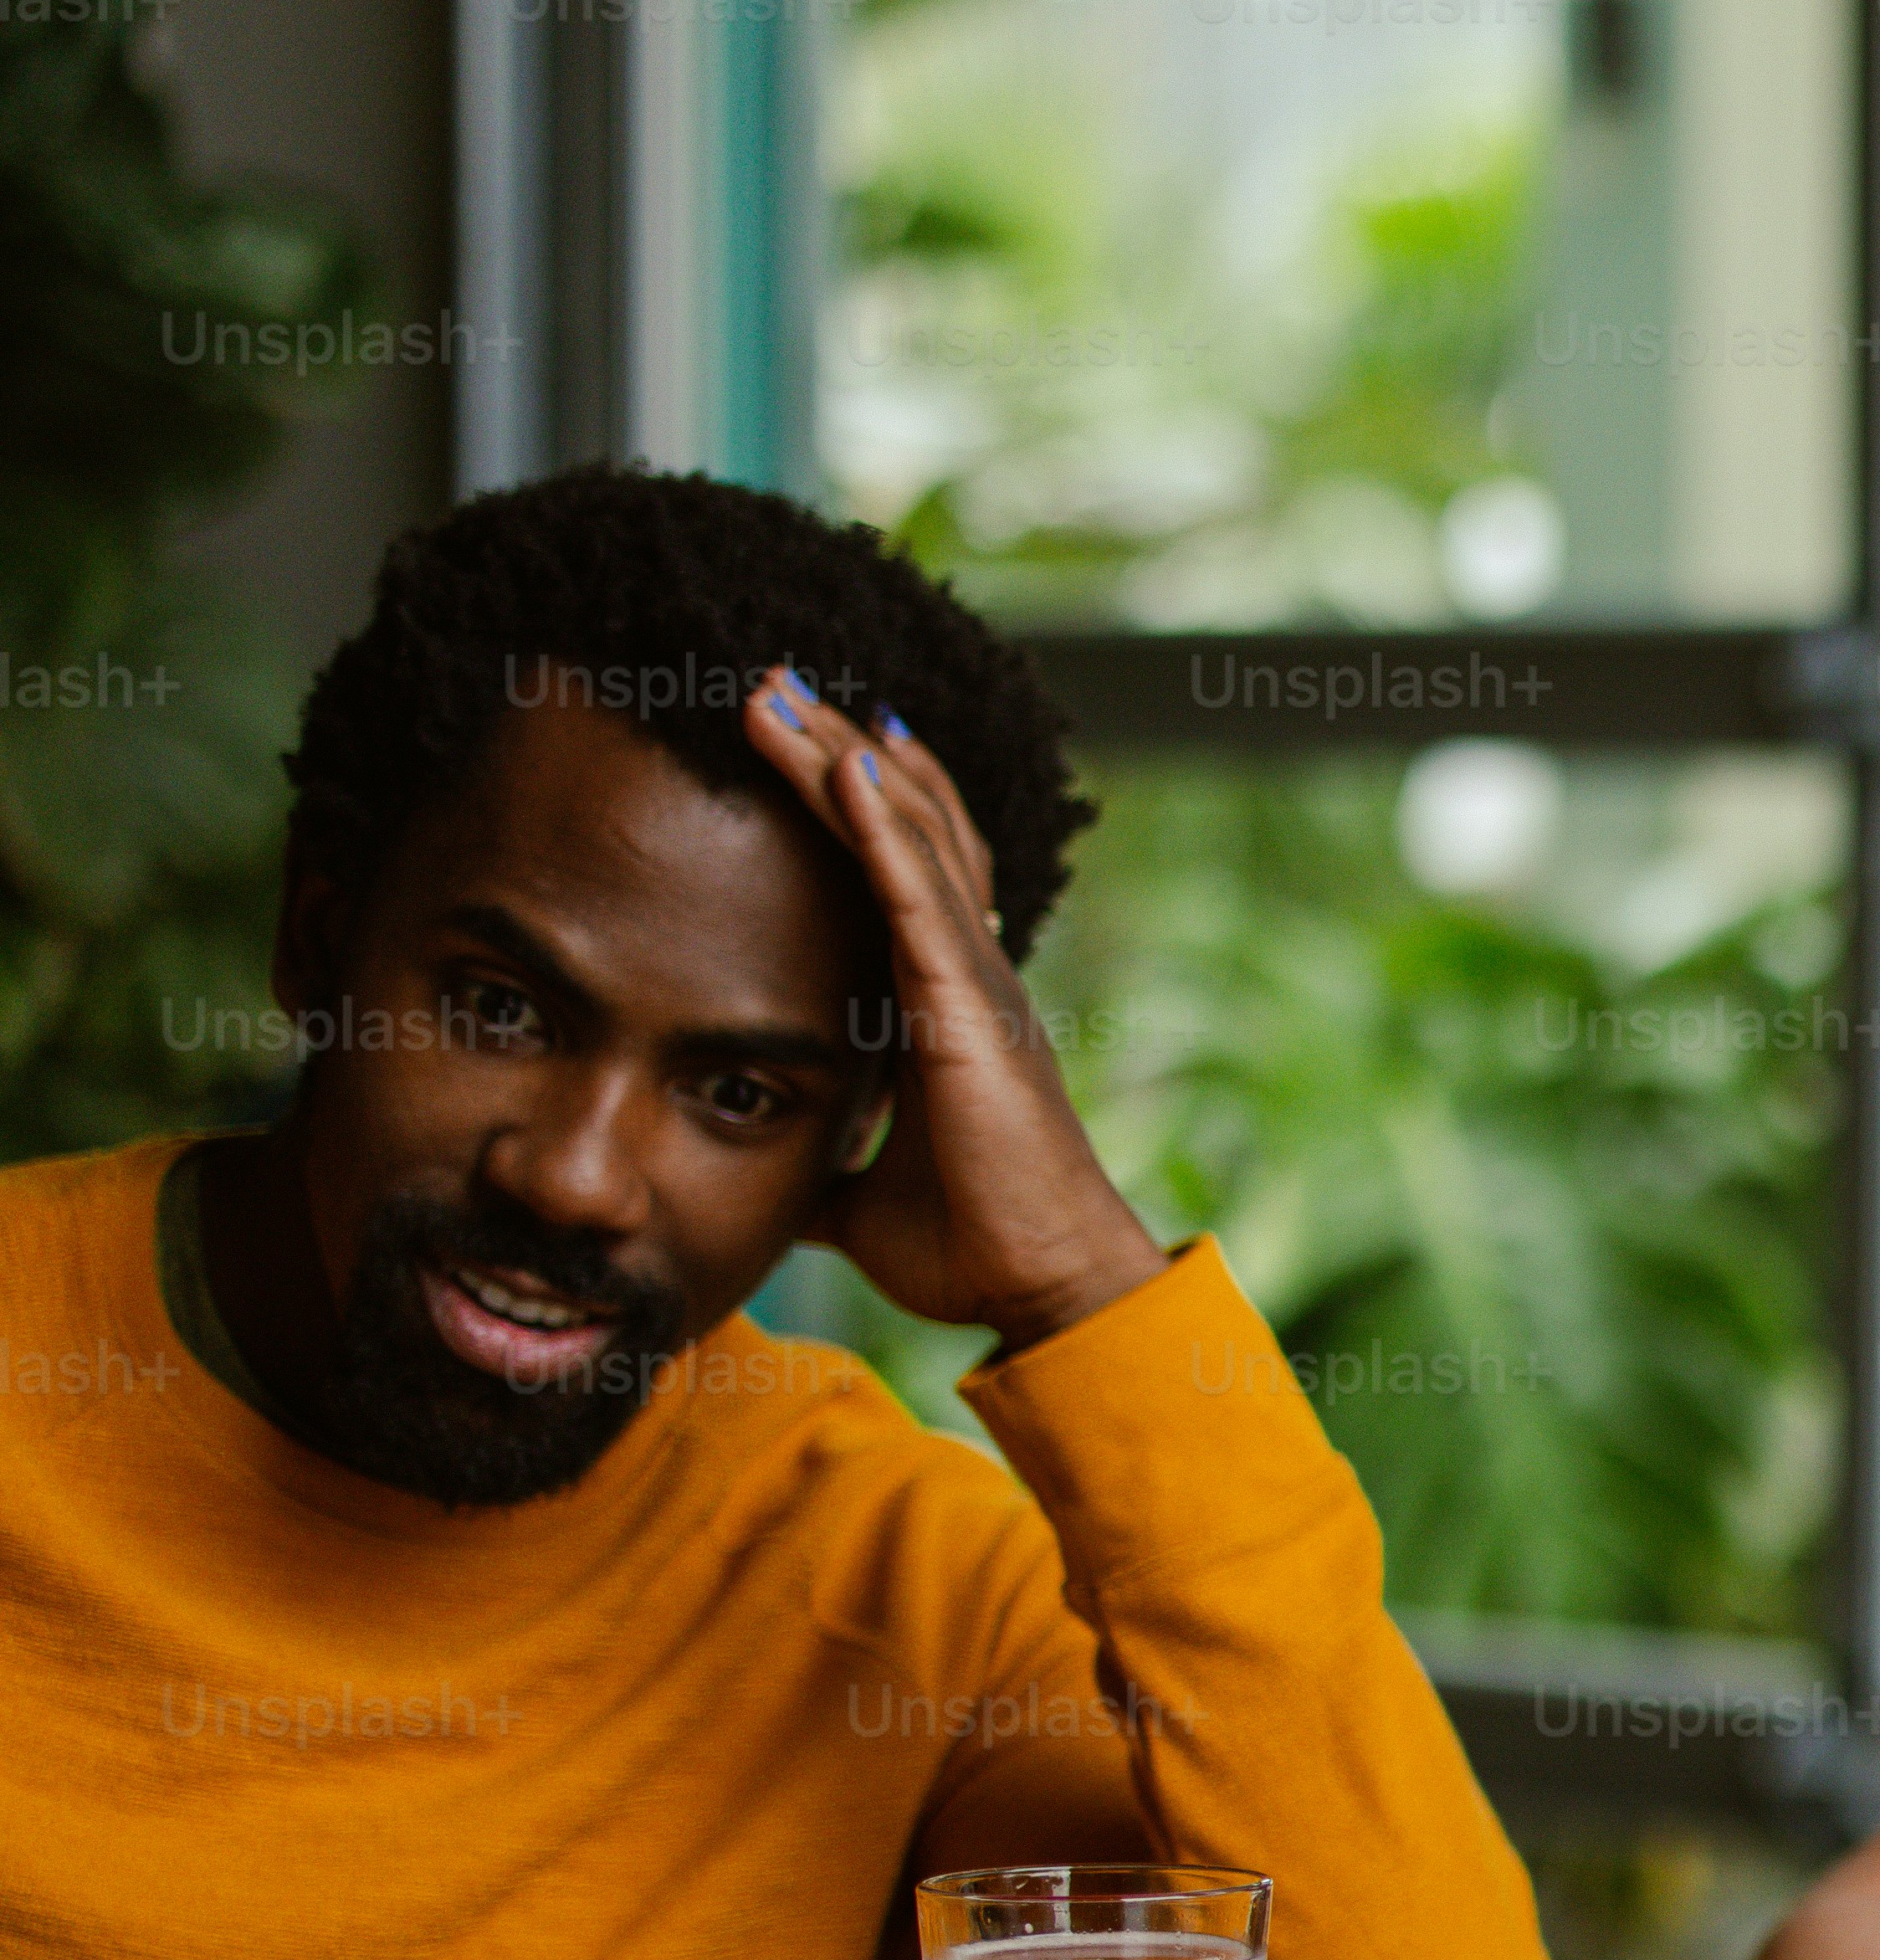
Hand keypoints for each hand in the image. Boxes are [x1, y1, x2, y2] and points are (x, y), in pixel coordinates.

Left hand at [738, 673, 1167, 1352]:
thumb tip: (757, 1168)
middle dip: (836, 744)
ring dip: (842, 754)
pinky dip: (884, 823)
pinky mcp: (967, 1004)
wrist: (1042, 1284)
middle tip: (772, 676)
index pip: (896, 869)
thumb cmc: (970, 1244)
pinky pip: (920, 894)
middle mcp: (966, 970)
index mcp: (942, 1001)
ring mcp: (974, 978)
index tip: (799, 734)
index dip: (853, 797)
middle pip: (904, 825)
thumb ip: (817, 1158)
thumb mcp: (857, 1192)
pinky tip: (847, 760)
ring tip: (782, 689)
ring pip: (908, 836)